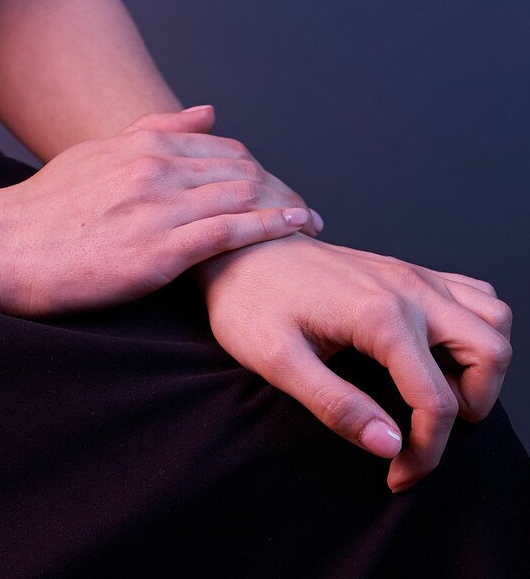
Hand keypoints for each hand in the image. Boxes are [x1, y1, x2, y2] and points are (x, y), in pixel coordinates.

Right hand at [0, 103, 321, 318]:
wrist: (4, 245)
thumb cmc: (45, 208)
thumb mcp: (95, 155)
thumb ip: (152, 132)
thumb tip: (208, 112)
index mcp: (138, 145)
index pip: (218, 146)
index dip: (254, 166)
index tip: (276, 186)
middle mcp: (153, 167)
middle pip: (238, 168)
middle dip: (278, 186)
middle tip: (307, 208)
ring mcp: (157, 206)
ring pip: (241, 194)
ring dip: (284, 204)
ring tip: (312, 220)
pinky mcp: (158, 249)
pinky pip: (228, 231)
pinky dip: (268, 226)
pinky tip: (295, 228)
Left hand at [188, 234, 513, 490]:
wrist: (232, 249)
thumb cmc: (247, 303)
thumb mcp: (276, 361)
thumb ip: (335, 405)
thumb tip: (391, 445)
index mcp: (380, 314)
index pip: (437, 401)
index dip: (426, 452)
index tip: (397, 474)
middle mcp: (408, 288)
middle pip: (490, 352)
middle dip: (474, 404)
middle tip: (426, 429)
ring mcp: (411, 273)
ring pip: (492, 318)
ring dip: (480, 363)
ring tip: (436, 391)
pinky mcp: (406, 270)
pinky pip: (472, 294)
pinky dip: (472, 329)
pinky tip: (434, 354)